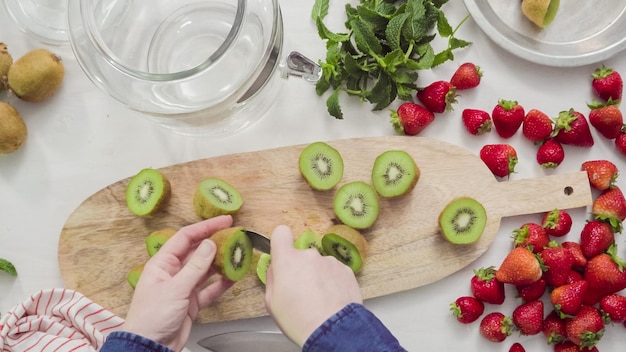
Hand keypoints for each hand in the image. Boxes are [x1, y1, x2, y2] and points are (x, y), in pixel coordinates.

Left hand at [122, 215, 234, 351]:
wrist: (150, 347)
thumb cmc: (151, 318)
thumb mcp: (175, 288)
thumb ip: (195, 267)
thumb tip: (210, 245)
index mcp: (162, 264)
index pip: (186, 237)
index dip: (205, 227)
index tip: (224, 221)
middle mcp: (173, 273)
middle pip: (197, 252)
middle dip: (216, 244)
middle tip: (235, 237)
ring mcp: (183, 288)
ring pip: (205, 270)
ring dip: (221, 263)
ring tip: (237, 255)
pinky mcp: (191, 303)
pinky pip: (209, 289)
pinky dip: (221, 284)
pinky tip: (233, 277)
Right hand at [264, 225, 362, 345]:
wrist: (333, 330)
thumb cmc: (298, 319)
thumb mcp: (272, 303)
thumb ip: (273, 279)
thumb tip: (277, 269)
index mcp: (287, 260)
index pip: (281, 233)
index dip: (281, 241)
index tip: (282, 253)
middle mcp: (309, 255)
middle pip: (301, 255)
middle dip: (301, 269)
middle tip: (302, 292)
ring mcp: (330, 261)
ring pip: (319, 265)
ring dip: (318, 277)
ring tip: (320, 300)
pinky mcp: (346, 270)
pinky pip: (334, 272)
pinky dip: (333, 283)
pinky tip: (332, 300)